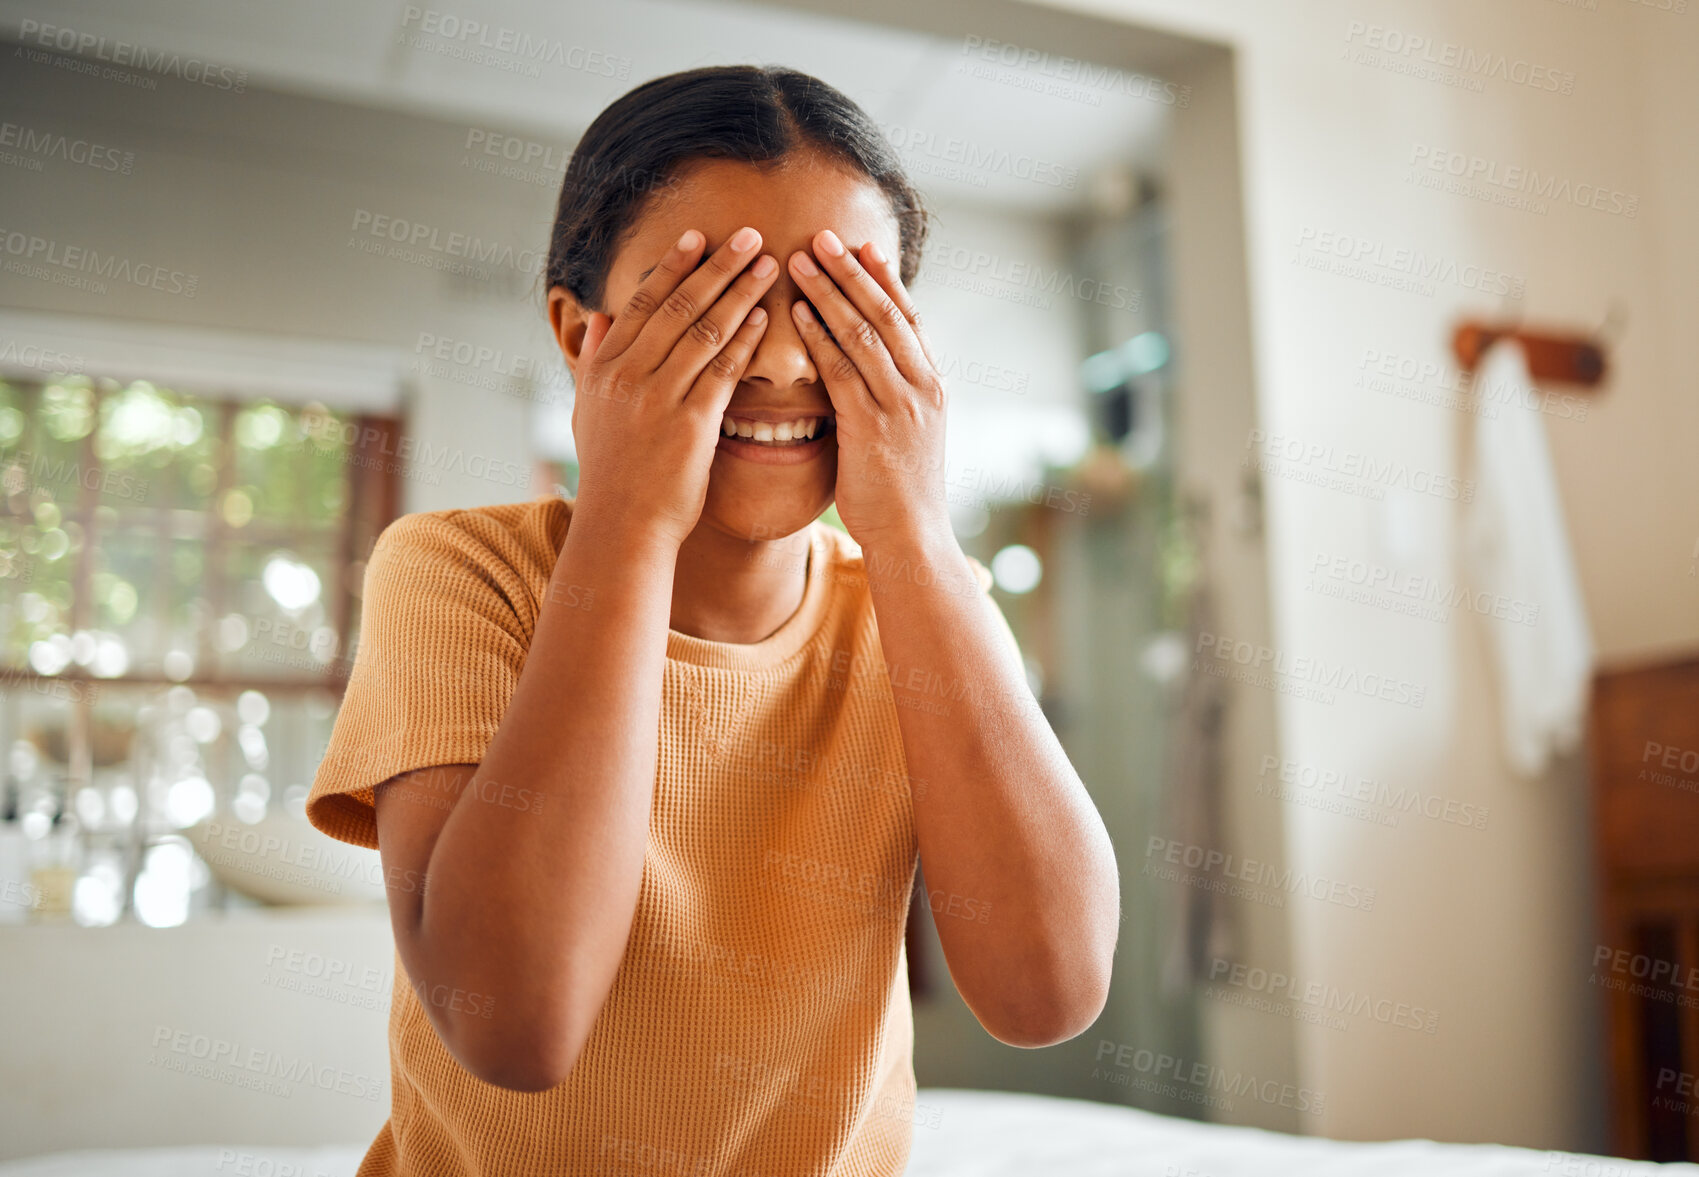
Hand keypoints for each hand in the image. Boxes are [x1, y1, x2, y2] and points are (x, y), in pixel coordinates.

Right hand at [568, 226, 778, 549]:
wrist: (621, 527)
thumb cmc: (611, 473)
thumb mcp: (587, 411)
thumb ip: (593, 361)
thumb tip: (598, 317)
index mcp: (605, 368)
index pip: (642, 302)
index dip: (672, 266)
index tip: (697, 236)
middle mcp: (628, 376)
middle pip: (678, 306)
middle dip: (716, 266)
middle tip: (749, 236)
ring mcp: (658, 399)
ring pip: (703, 332)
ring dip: (739, 293)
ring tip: (768, 265)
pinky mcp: (689, 425)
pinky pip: (722, 371)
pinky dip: (743, 341)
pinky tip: (764, 319)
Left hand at [785, 229, 953, 555]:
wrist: (914, 539)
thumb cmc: (901, 497)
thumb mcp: (906, 439)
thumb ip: (891, 402)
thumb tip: (867, 379)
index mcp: (933, 387)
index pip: (909, 319)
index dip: (885, 280)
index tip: (863, 247)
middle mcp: (922, 388)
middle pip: (887, 313)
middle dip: (854, 272)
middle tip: (824, 236)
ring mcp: (900, 405)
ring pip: (863, 333)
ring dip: (830, 293)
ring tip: (800, 260)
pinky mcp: (873, 426)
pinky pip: (842, 371)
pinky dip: (819, 338)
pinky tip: (796, 315)